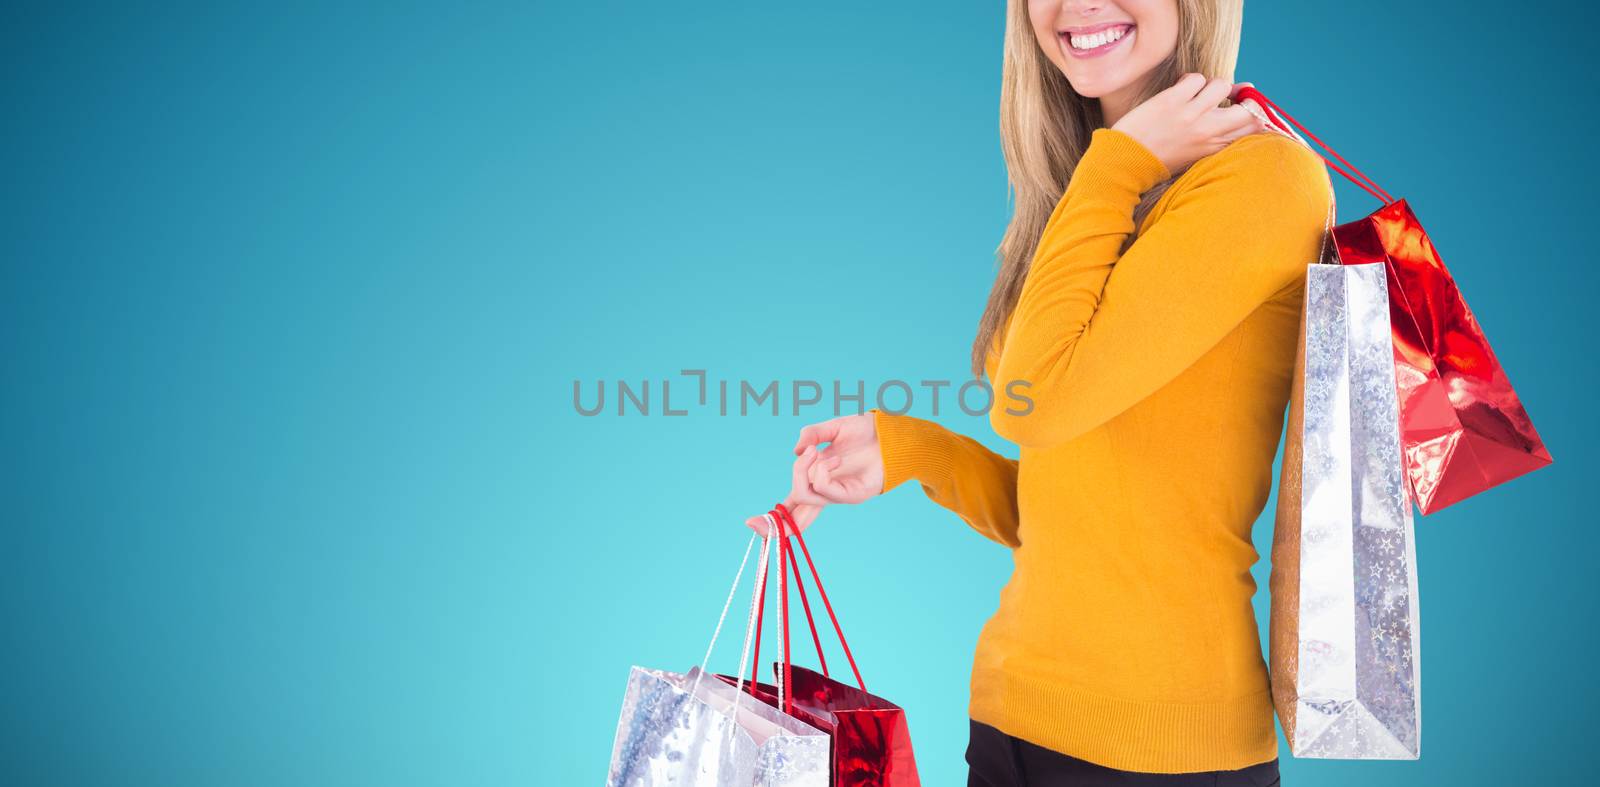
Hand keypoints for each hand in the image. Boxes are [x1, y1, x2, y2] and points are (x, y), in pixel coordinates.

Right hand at [744, 414, 884, 535]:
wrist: (891, 433)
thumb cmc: (865, 432)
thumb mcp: (831, 428)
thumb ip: (811, 435)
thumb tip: (796, 450)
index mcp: (818, 480)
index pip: (792, 504)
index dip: (772, 518)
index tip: (750, 523)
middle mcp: (826, 492)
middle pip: (797, 520)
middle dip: (774, 524)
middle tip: (774, 495)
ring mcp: (839, 495)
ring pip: (805, 495)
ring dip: (804, 471)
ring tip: (817, 451)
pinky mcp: (854, 495)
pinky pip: (826, 490)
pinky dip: (821, 473)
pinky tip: (829, 458)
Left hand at [1110, 74, 1267, 174]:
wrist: (1124, 162)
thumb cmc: (1159, 159)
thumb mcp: (1195, 155)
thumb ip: (1217, 136)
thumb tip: (1238, 106)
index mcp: (1216, 148)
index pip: (1256, 127)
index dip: (1257, 113)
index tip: (1245, 108)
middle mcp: (1209, 131)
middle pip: (1250, 108)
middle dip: (1244, 97)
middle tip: (1227, 97)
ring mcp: (1192, 115)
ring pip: (1222, 85)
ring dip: (1212, 86)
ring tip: (1197, 94)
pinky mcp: (1173, 100)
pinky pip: (1196, 78)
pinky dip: (1190, 81)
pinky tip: (1178, 91)